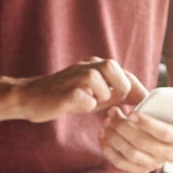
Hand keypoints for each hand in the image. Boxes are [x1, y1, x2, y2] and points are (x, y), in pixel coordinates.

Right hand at [16, 57, 146, 122]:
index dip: (137, 90)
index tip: (143, 104)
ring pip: (99, 81)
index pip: (126, 74)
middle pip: (115, 69)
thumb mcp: (95, 93)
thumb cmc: (65, 96)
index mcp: (96, 65)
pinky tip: (80, 106)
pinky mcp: (64, 92)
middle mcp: (86, 66)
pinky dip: (87, 105)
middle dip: (120, 89)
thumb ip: (116, 93)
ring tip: (93, 103)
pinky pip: (84, 98)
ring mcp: (74, 77)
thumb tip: (141, 98)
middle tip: (114, 103)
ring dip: (102, 96)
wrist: (30, 97)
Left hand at [98, 101, 172, 172]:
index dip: (146, 123)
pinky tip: (102, 134)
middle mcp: (168, 154)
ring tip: (106, 120)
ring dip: (114, 136)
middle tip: (112, 112)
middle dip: (123, 126)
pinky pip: (120, 162)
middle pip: (141, 143)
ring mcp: (153, 164)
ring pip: (129, 153)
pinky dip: (108, 149)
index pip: (163, 133)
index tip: (131, 112)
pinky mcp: (140, 168)